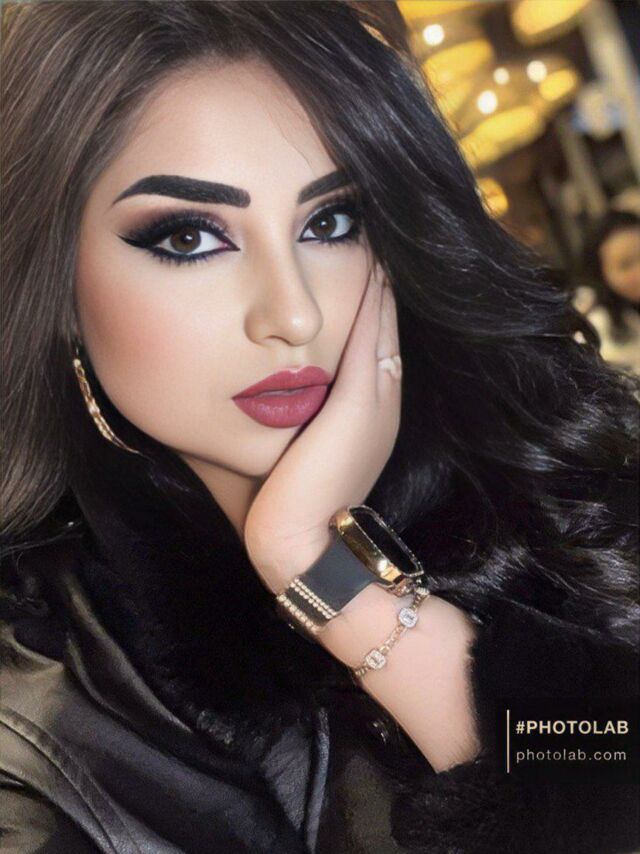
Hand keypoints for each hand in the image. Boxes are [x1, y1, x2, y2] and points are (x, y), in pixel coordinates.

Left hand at [243, 264, 401, 591]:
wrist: (295, 547)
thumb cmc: (274, 503)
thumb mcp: (276, 451)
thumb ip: (269, 416)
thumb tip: (236, 387)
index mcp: (360, 412)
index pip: (363, 343)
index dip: (360, 305)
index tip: (351, 265)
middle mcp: (377, 401)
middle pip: (379, 327)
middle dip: (373, 283)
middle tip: (369, 234)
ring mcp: (376, 401)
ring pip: (380, 325)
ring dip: (377, 282)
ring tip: (373, 235)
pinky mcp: (363, 405)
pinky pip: (372, 338)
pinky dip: (374, 301)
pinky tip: (371, 263)